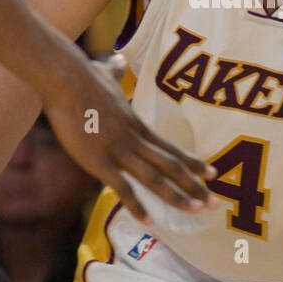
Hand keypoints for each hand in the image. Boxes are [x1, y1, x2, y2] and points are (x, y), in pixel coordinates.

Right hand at [37, 52, 216, 225]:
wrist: (67, 79)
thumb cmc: (83, 75)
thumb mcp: (106, 74)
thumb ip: (116, 72)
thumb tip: (118, 60)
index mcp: (137, 123)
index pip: (171, 148)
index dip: (192, 163)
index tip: (211, 174)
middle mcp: (135, 139)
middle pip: (171, 166)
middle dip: (195, 185)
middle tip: (215, 203)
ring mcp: (119, 150)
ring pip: (155, 179)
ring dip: (177, 196)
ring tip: (196, 210)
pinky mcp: (100, 161)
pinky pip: (123, 188)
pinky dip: (136, 205)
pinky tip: (148, 220)